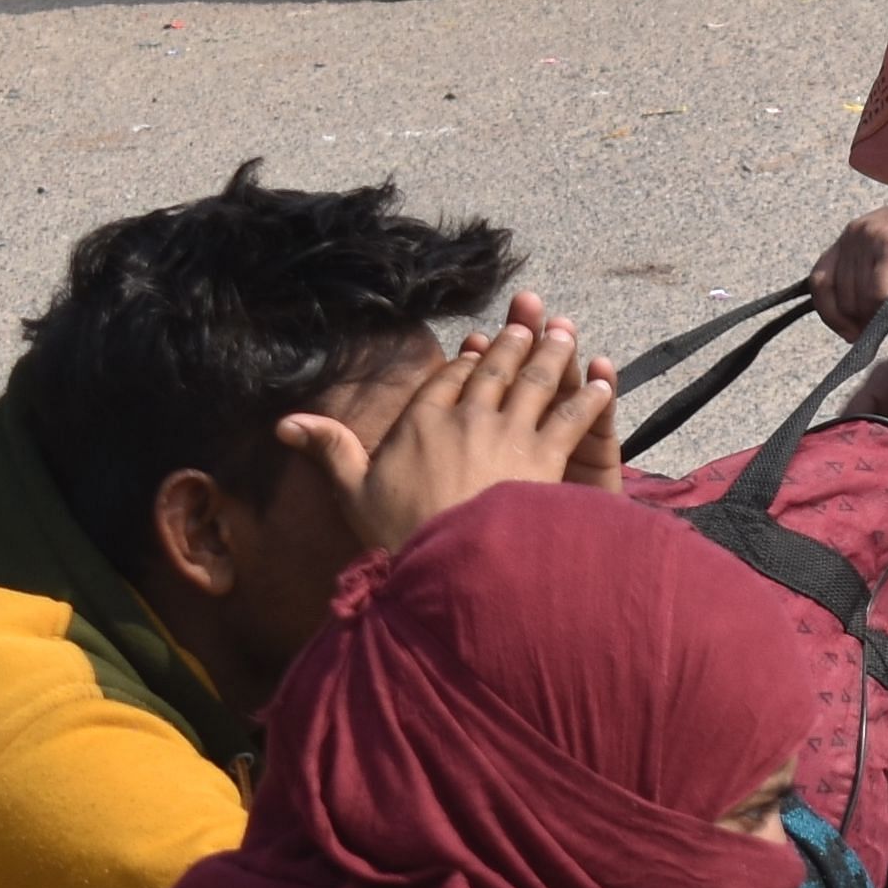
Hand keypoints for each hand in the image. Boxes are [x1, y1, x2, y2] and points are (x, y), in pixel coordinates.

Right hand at [287, 298, 616, 549]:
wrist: (446, 566)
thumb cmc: (397, 535)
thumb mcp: (352, 492)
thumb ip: (329, 450)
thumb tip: (282, 422)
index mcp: (420, 423)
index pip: (446, 381)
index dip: (465, 362)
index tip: (477, 344)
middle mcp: (465, 418)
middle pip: (494, 371)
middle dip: (513, 343)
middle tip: (529, 321)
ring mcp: (507, 433)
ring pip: (535, 382)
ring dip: (552, 354)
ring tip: (564, 333)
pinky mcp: (543, 455)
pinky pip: (572, 416)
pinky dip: (590, 398)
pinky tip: (604, 384)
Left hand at [815, 196, 887, 336]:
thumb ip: (874, 286)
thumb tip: (867, 327)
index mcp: (849, 239)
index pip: (820, 281)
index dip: (831, 313)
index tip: (851, 333)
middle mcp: (853, 236)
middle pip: (839, 294)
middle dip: (861, 321)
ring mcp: (870, 239)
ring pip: (858, 297)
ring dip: (883, 318)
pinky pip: (877, 292)